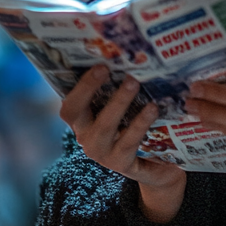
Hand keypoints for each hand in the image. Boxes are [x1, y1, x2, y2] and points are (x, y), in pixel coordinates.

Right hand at [60, 65, 186, 223]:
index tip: (100, 66)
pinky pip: (128, 141)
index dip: (81, 85)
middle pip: (75, 112)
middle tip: (107, 68)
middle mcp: (85, 136)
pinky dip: (140, 123)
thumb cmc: (135, 128)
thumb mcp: (124, 110)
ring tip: (134, 83)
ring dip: (118, 102)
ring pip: (104, 125)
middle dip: (89, 88)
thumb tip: (126, 58)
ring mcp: (100, 152)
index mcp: (81, 121)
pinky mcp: (119, 163)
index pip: (70, 103)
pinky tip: (152, 108)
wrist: (156, 166)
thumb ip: (117, 89)